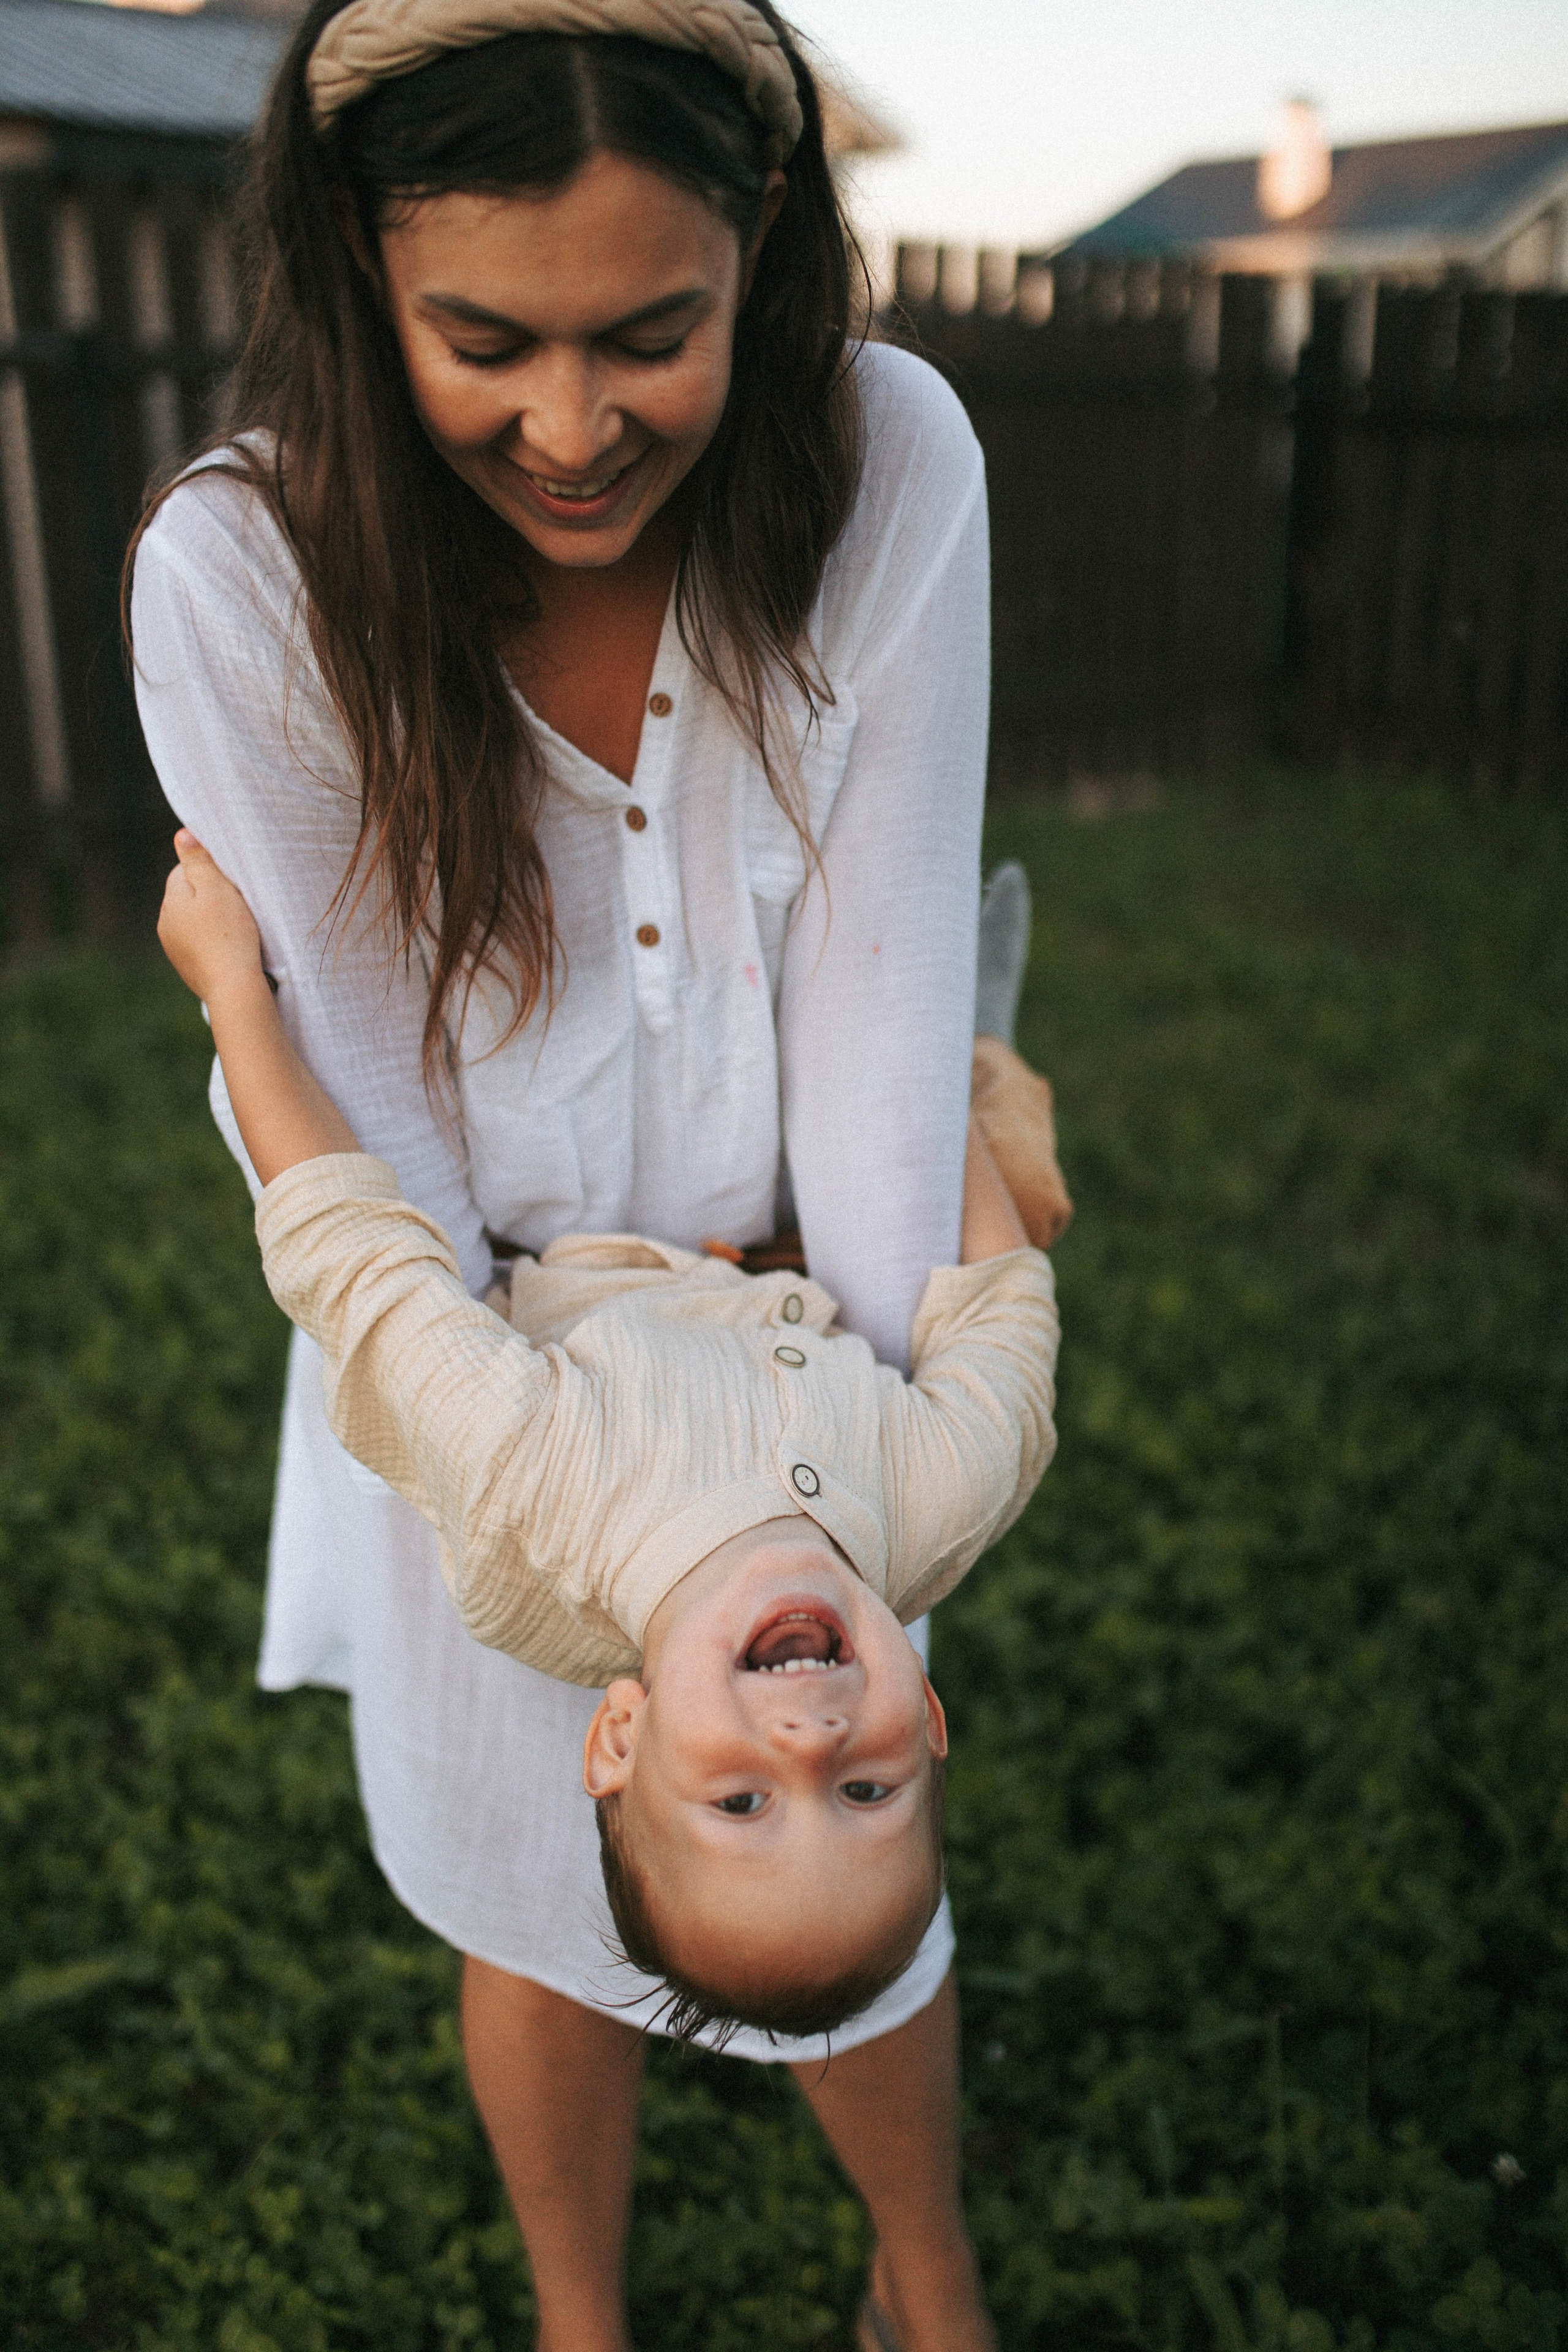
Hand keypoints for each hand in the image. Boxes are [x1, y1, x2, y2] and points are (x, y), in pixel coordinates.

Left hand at [157, 831, 265, 1007]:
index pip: (182, 871)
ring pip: (194, 920)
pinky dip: (213, 941)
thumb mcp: (217, 889)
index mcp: (171, 901)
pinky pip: (199, 943)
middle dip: (210, 896)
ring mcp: (174, 949)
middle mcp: (165, 924)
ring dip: (212, 919)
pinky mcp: (188, 968)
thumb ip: (198, 861)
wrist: (233, 988)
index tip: (231, 883)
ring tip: (236, 928)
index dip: (208, 872)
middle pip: (188, 896)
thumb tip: (181, 834)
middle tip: (238, 905)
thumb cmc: (230, 935)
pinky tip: (231, 948)